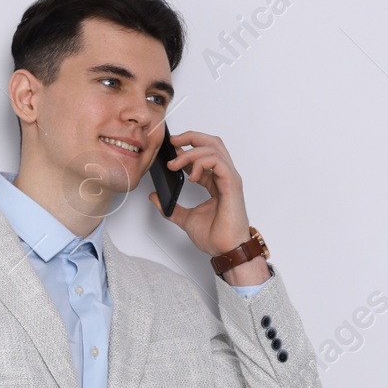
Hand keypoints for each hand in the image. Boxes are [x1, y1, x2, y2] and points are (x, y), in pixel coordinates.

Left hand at [148, 130, 254, 257]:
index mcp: (216, 182)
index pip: (204, 154)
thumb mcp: (185, 218)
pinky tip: (191, 175)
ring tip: (176, 164)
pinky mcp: (232, 183)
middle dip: (191, 137)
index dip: (186, 148)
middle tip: (173, 142)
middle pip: (212, 143)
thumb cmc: (216, 237)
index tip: (170, 150)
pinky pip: (217, 161)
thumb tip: (155, 197)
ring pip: (213, 147)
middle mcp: (225, 177)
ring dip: (191, 151)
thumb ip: (171, 207)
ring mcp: (230, 178)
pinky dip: (201, 162)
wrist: (226, 251)